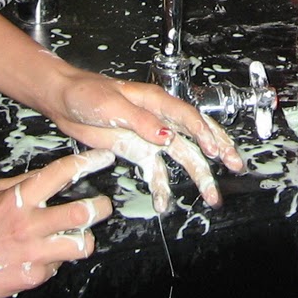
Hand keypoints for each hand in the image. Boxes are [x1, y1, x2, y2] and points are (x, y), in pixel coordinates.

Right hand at [0, 148, 114, 297]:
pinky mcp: (33, 275)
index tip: (104, 158)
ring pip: (79, 245)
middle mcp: (30, 224)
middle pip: (81, 213)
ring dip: (84, 239)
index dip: (88, 162)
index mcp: (20, 198)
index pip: (61, 173)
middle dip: (101, 207)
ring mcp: (33, 252)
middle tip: (104, 206)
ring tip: (80, 236)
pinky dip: (55, 260)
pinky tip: (44, 256)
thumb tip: (54, 175)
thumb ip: (25, 183)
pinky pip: (58, 266)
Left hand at [37, 71, 244, 213]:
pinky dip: (161, 187)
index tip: (216, 151)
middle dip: (217, 152)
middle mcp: (159, 119)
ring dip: (197, 175)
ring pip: (181, 156)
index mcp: (156, 102)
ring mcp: (150, 136)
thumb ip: (141, 121)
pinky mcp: (137, 150)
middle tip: (234, 167)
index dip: (205, 133)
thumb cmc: (87, 94)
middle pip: (195, 136)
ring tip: (210, 196)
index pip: (188, 117)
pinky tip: (165, 203)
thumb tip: (167, 136)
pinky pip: (155, 171)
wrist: (64, 102)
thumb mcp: (113, 106)